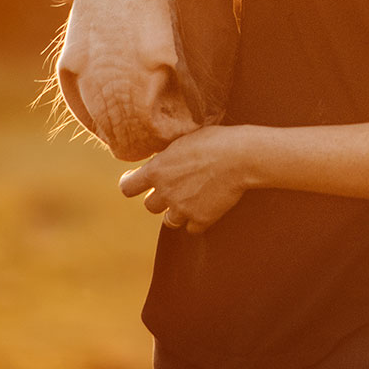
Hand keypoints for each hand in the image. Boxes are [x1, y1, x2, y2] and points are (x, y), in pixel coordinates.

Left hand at [118, 125, 253, 233]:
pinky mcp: (201, 219)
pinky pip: (192, 228)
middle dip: (160, 198)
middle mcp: (165, 192)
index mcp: (156, 170)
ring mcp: (182, 208)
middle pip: (149, 206)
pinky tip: (207, 206)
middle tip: (174, 188)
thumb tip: (160, 158)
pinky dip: (198, 220)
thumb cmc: (214, 140)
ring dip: (177, 212)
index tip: (136, 181)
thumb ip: (167, 156)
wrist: (241, 156)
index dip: (131, 184)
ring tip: (192, 198)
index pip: (127, 187)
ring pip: (170, 221)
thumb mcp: (183, 140)